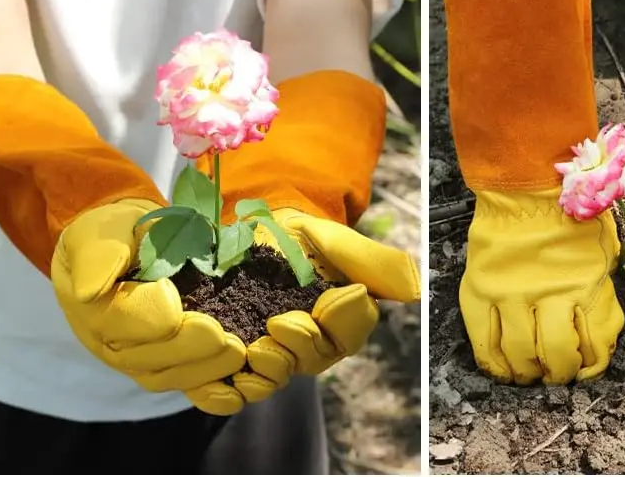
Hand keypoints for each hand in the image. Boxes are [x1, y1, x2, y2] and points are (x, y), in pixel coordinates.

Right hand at [50, 199, 247, 415]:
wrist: (122, 242)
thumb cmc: (113, 233)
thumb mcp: (102, 233)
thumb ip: (99, 257)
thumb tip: (89, 290)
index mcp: (93, 307)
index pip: (118, 321)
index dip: (149, 314)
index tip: (176, 300)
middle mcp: (110, 342)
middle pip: (146, 358)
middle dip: (187, 349)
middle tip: (223, 338)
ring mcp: (135, 357)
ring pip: (166, 375)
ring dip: (203, 370)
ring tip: (237, 354)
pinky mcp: (160, 361)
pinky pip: (181, 381)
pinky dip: (207, 388)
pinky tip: (235, 385)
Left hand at [228, 208, 420, 406]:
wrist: (255, 229)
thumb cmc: (304, 237)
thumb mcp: (340, 241)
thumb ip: (376, 263)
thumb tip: (413, 291)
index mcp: (338, 320)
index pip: (346, 337)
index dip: (339, 324)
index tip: (326, 302)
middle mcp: (307, 345)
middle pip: (309, 362)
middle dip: (295, 349)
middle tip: (275, 325)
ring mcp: (267, 355)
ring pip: (271, 381)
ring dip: (261, 374)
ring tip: (249, 350)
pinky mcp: (229, 359)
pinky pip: (227, 393)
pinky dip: (220, 394)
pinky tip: (211, 383)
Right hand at [460, 188, 623, 383]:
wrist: (526, 184)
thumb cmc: (568, 213)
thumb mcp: (601, 250)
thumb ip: (601, 290)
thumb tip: (602, 331)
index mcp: (585, 285)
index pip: (594, 345)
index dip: (591, 365)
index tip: (585, 367)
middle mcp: (549, 294)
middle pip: (555, 356)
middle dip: (559, 372)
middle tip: (555, 371)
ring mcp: (511, 293)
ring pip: (520, 354)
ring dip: (527, 371)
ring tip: (528, 371)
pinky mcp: (481, 289)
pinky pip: (483, 339)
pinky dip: (492, 361)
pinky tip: (501, 367)